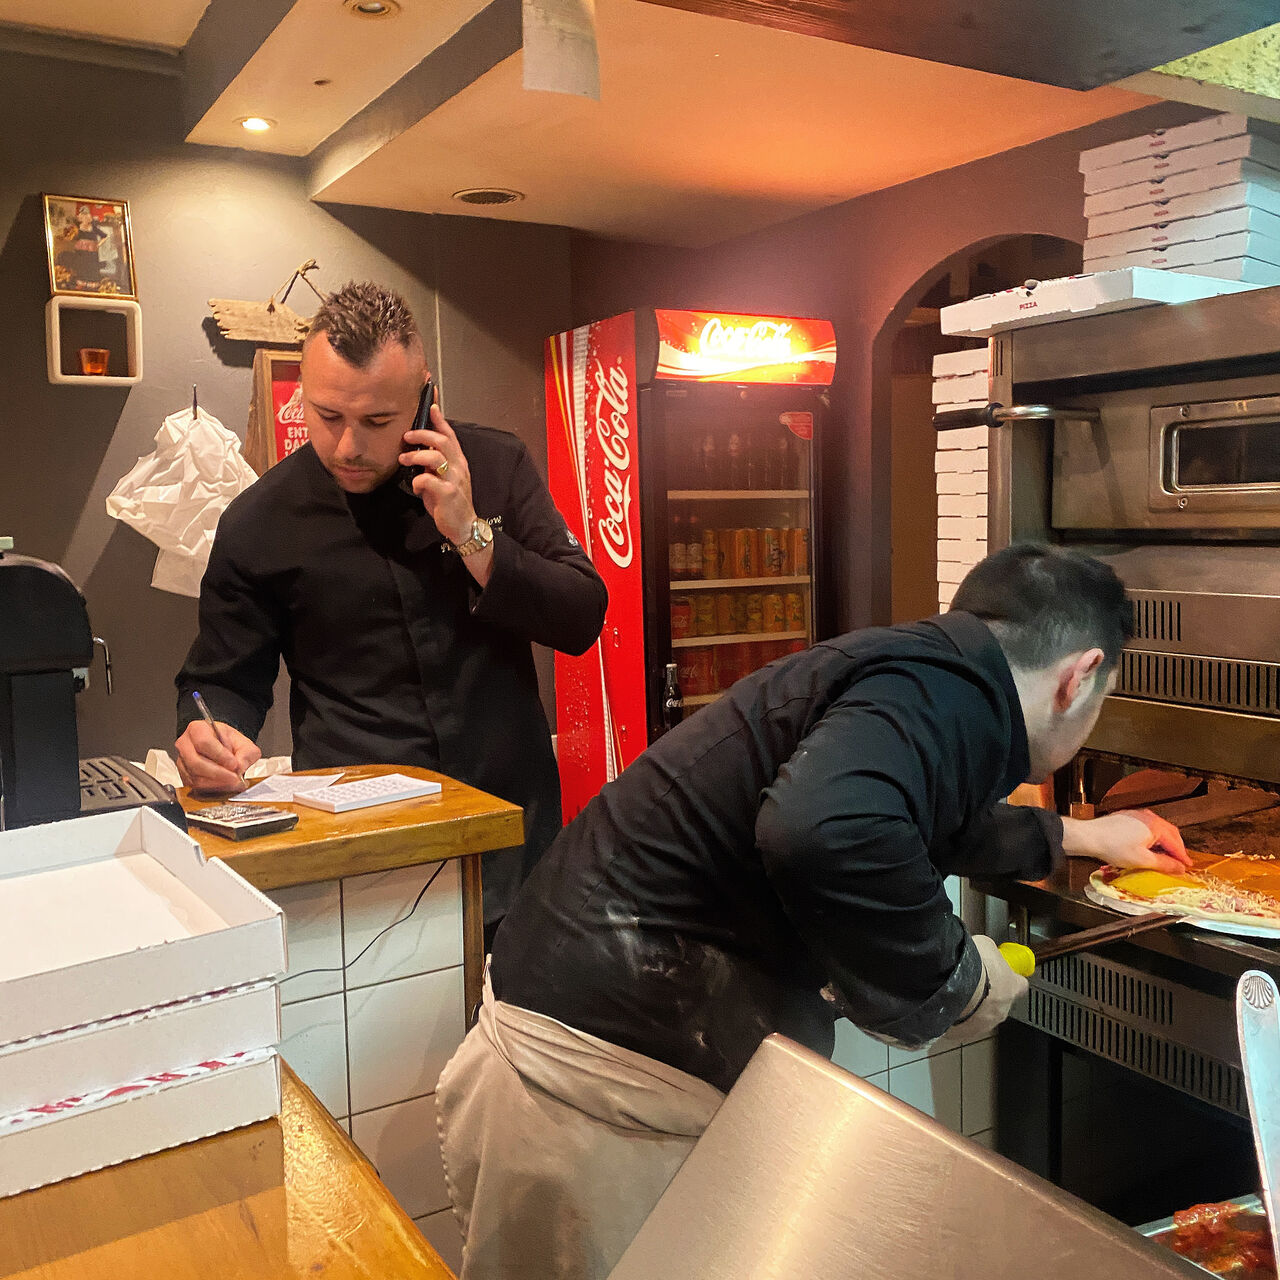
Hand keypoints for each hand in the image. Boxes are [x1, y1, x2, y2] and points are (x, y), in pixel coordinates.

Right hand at [175, 719, 259, 793]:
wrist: (221, 747)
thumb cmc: (228, 741)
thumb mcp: (243, 743)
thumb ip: (246, 754)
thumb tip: (239, 768)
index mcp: (198, 729)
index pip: (204, 743)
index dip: (220, 756)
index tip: (234, 764)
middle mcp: (185, 744)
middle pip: (196, 762)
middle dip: (219, 774)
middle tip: (235, 778)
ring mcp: (182, 761)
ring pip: (195, 777)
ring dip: (217, 783)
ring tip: (234, 783)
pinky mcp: (184, 776)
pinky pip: (195, 786)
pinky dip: (212, 788)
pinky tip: (225, 786)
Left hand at [399, 403, 476, 545]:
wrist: (463, 526)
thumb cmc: (450, 501)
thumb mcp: (444, 478)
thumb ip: (434, 464)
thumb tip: (417, 451)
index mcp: (458, 461)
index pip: (450, 435)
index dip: (440, 419)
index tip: (431, 405)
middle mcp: (459, 467)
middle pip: (441, 441)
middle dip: (421, 434)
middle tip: (406, 436)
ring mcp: (454, 480)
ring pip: (434, 457)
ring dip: (415, 456)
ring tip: (403, 459)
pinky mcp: (448, 494)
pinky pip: (428, 480)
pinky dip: (418, 481)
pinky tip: (416, 487)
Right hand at [937, 935, 1028, 1045]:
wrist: (952, 985)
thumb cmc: (972, 966)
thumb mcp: (986, 946)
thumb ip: (989, 952)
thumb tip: (985, 950)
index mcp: (1012, 988)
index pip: (1020, 986)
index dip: (1012, 980)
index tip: (1005, 976)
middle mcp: (1002, 1010)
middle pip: (1000, 1004)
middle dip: (988, 996)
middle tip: (973, 984)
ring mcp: (983, 1024)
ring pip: (981, 1017)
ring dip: (972, 1008)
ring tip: (957, 995)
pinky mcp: (964, 1033)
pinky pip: (961, 1026)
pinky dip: (955, 1018)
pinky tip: (947, 1006)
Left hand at [1060, 808, 1190, 872]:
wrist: (1089, 836)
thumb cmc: (1112, 847)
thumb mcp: (1143, 860)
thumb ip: (1164, 864)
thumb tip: (1179, 868)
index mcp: (1155, 825)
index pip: (1175, 843)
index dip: (1182, 856)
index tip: (1187, 866)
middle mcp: (1148, 817)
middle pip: (1169, 833)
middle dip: (1176, 848)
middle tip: (1180, 861)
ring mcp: (1137, 815)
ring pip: (1158, 829)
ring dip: (1164, 842)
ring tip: (1166, 856)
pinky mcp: (1127, 818)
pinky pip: (1147, 828)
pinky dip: (1153, 838)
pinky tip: (1149, 848)